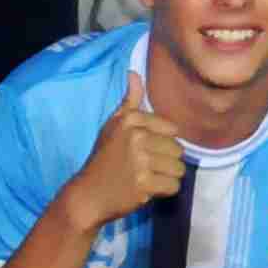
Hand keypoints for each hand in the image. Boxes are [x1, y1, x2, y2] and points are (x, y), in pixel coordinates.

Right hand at [68, 64, 186, 226]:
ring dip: (167, 177)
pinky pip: (174, 185)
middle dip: (166, 162)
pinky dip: (164, 191)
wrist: (88, 194)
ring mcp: (140, 160)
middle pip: (177, 150)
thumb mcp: (113, 126)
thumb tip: (134, 73)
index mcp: (130, 119)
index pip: (172, 129)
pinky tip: (148, 189)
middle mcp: (136, 136)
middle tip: (145, 168)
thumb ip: (129, 102)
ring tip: (148, 178)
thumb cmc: (104, 158)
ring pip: (179, 168)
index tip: (143, 151)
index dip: (162, 143)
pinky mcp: (144, 183)